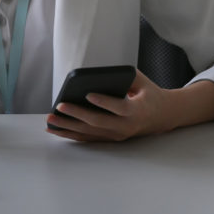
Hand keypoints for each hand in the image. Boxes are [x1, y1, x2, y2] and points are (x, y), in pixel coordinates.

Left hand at [45, 69, 170, 141]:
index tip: (88, 94)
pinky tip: (55, 129)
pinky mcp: (111, 139)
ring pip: (90, 133)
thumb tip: (99, 74)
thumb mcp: (141, 80)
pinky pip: (88, 138)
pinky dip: (71, 134)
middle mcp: (127, 126)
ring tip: (51, 120)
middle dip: (77, 114)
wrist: (162, 115)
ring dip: (69, 127)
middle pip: (99, 122)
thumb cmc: (148, 93)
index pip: (120, 107)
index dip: (104, 102)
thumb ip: (124, 75)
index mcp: (138, 110)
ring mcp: (118, 135)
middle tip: (59, 106)